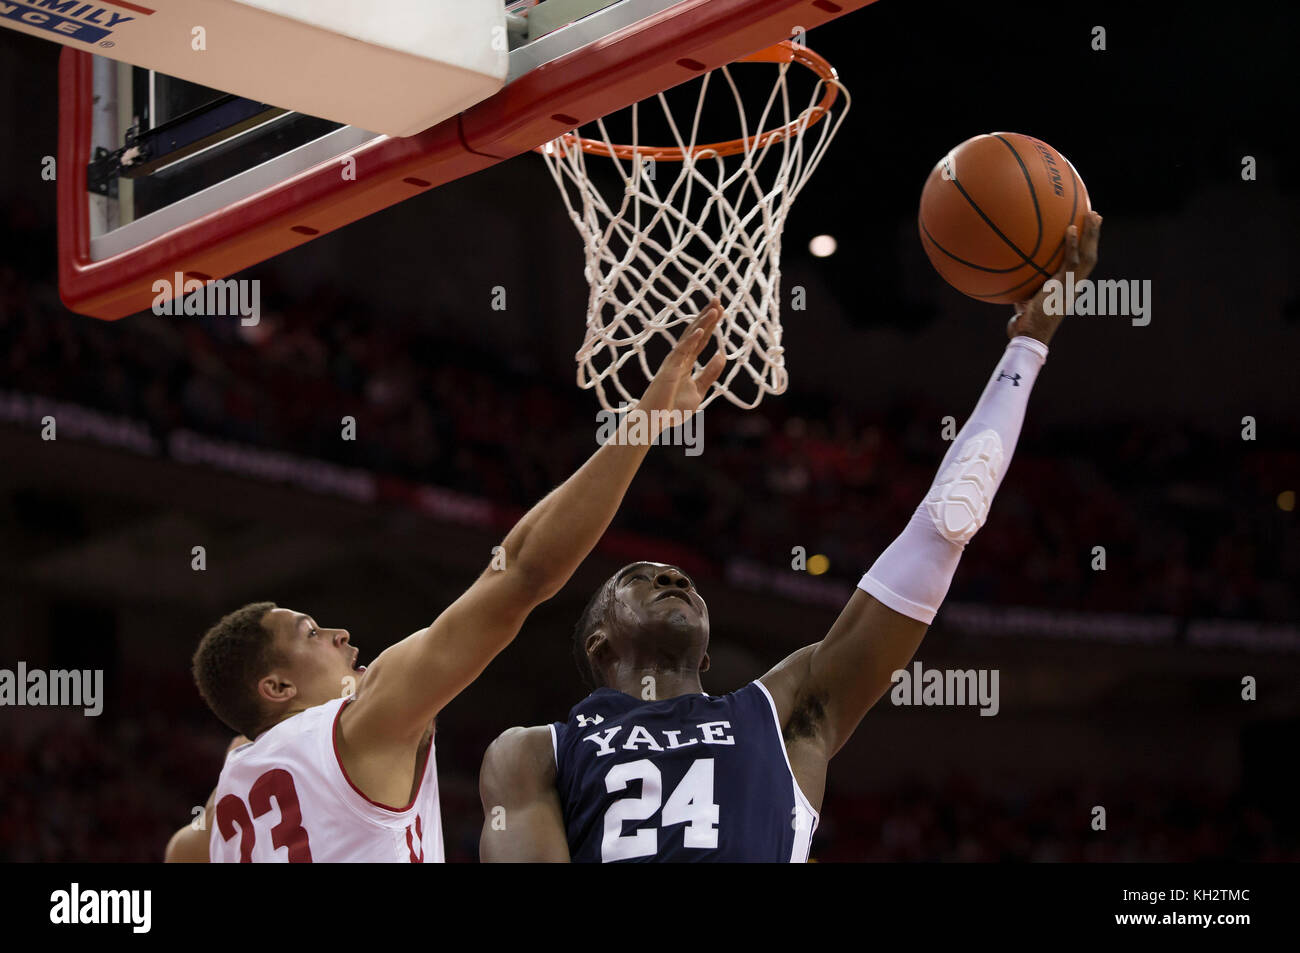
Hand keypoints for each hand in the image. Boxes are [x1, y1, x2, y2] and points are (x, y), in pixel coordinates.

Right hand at [636, 299, 725, 423]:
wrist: (653, 423)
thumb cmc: (672, 409)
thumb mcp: (699, 390)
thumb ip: (710, 373)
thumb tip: (722, 355)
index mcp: (685, 363)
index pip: (700, 340)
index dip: (710, 325)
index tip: (720, 309)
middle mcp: (678, 359)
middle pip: (695, 333)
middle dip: (706, 316)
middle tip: (717, 298)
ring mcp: (672, 364)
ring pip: (689, 339)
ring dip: (702, 324)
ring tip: (714, 309)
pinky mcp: (668, 372)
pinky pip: (680, 354)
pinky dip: (691, 341)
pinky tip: (701, 330)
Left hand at [1007, 211, 1102, 344]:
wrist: (1031, 335)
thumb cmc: (1025, 323)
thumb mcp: (1025, 302)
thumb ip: (1025, 292)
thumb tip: (1014, 281)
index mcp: (1070, 287)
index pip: (1082, 263)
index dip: (1087, 247)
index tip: (1087, 231)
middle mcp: (1074, 285)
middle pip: (1090, 255)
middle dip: (1094, 236)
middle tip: (1096, 216)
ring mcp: (1071, 285)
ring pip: (1087, 255)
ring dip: (1091, 234)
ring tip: (1092, 214)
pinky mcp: (1063, 286)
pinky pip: (1071, 261)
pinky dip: (1072, 244)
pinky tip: (1070, 228)